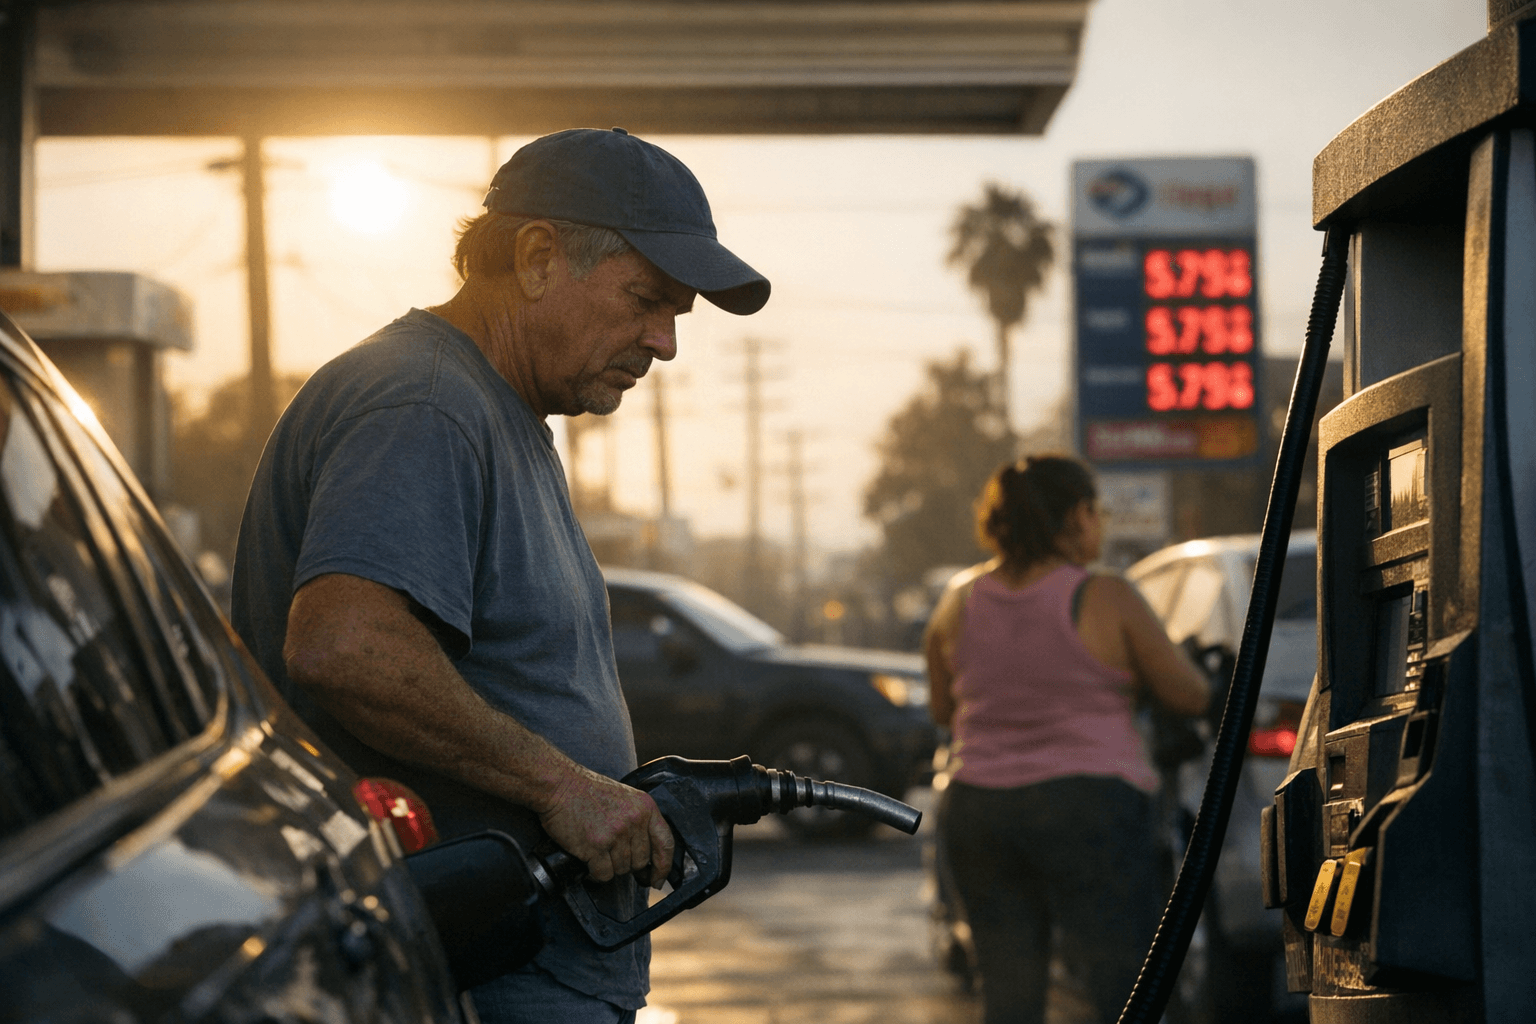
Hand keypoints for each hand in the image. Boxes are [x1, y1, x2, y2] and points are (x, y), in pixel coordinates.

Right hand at [538, 765, 673, 887]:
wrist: (559, 785)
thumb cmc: (588, 792)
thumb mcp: (626, 798)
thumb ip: (639, 823)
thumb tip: (646, 860)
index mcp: (646, 807)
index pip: (665, 843)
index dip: (664, 866)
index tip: (658, 879)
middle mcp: (634, 820)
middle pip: (640, 861)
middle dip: (627, 864)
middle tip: (611, 853)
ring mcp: (616, 834)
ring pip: (621, 870)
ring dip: (609, 866)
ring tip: (597, 850)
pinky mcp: (596, 846)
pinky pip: (603, 874)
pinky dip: (595, 873)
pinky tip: (588, 860)